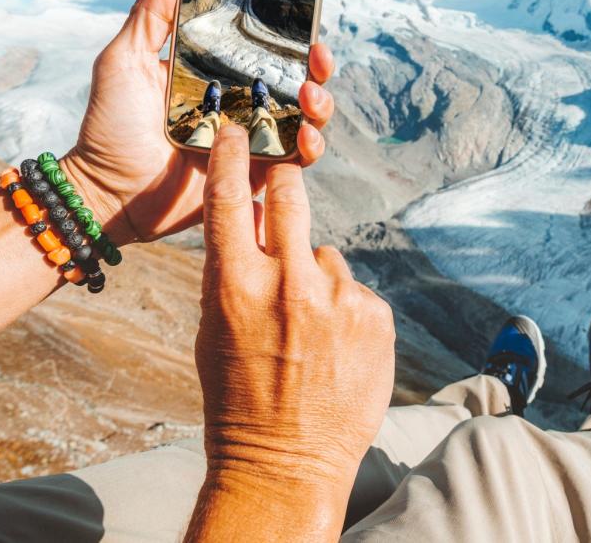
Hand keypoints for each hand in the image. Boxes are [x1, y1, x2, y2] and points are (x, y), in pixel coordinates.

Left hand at [61, 0, 336, 244]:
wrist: (107, 192)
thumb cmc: (109, 126)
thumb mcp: (124, 61)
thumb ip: (150, 16)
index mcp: (215, 74)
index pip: (264, 48)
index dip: (292, 34)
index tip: (305, 19)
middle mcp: (240, 104)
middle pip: (297, 81)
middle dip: (318, 68)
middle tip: (317, 57)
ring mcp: (251, 141)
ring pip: (306, 120)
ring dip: (320, 106)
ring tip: (310, 98)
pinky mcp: (254, 176)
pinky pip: (295, 162)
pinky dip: (309, 148)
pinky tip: (304, 136)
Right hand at [189, 122, 394, 539]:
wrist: (286, 462)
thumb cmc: (237, 398)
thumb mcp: (215, 330)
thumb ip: (231, 273)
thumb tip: (246, 221)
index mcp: (235, 286)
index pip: (229, 199)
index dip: (231, 155)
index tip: (235, 128)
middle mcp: (289, 284)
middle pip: (292, 197)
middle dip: (286, 183)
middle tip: (285, 182)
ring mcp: (338, 300)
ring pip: (326, 254)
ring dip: (316, 277)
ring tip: (308, 330)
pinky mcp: (376, 316)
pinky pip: (355, 291)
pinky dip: (344, 309)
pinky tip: (334, 348)